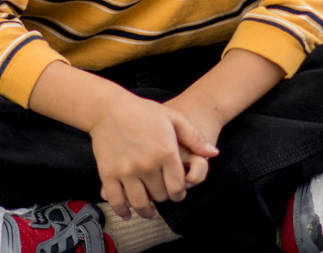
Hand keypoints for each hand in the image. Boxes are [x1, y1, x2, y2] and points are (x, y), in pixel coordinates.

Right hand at [89, 93, 217, 219]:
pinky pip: (117, 201)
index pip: (177, 187)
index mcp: (166, 152)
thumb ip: (195, 137)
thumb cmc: (144, 112)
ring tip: (150, 212)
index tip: (177, 193)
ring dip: (147, 211)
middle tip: (162, 195)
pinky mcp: (108, 174)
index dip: (179, 194)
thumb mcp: (174, 119)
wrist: (109, 109)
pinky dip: (122, 212)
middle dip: (163, 197)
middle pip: (160, 196)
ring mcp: (127, 171)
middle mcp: (147, 165)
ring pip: (140, 203)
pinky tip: (128, 214)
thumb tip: (214, 154)